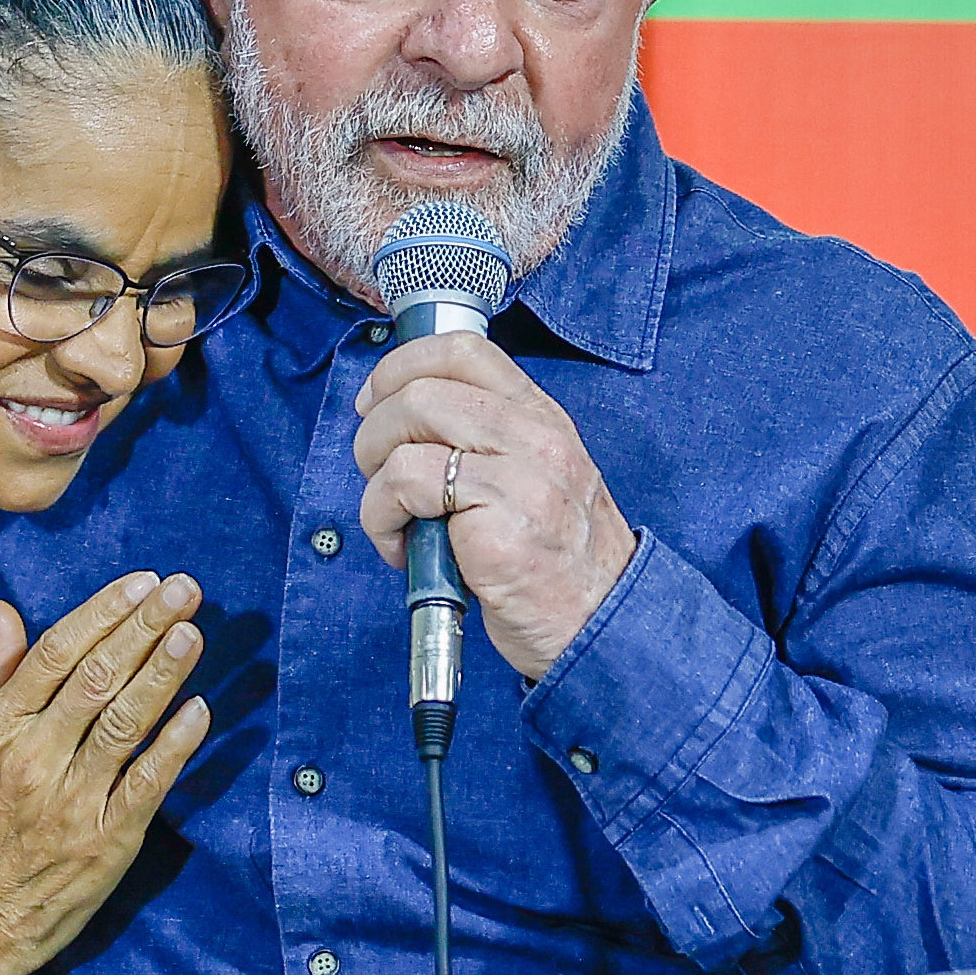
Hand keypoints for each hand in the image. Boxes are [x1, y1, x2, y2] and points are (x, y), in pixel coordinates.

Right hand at [0, 574, 209, 974]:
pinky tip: (200, 709)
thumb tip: (5, 608)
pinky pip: (148, 782)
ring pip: (125, 722)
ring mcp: (72, 799)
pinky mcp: (106, 839)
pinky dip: (176, 743)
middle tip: (184, 588)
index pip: (55, 652)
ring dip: (163, 673)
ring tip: (193, 632)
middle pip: (97, 678)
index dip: (103, 612)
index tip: (142, 582)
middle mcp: (34, 757)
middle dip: (144, 627)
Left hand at [351, 331, 638, 680]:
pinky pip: (403, 488)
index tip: (376, 401)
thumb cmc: (560, 563)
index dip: (402, 366)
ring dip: (373, 477)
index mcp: (543, 419)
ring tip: (392, 518)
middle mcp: (536, 438)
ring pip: (405, 432)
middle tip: (376, 472)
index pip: (464, 349)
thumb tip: (405, 416)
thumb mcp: (541, 479)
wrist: (602, 625)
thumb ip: (490, 441)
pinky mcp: (497, 527)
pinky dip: (381, 518)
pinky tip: (404, 549)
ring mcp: (520, 480)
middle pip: (423, 388)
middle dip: (374, 429)